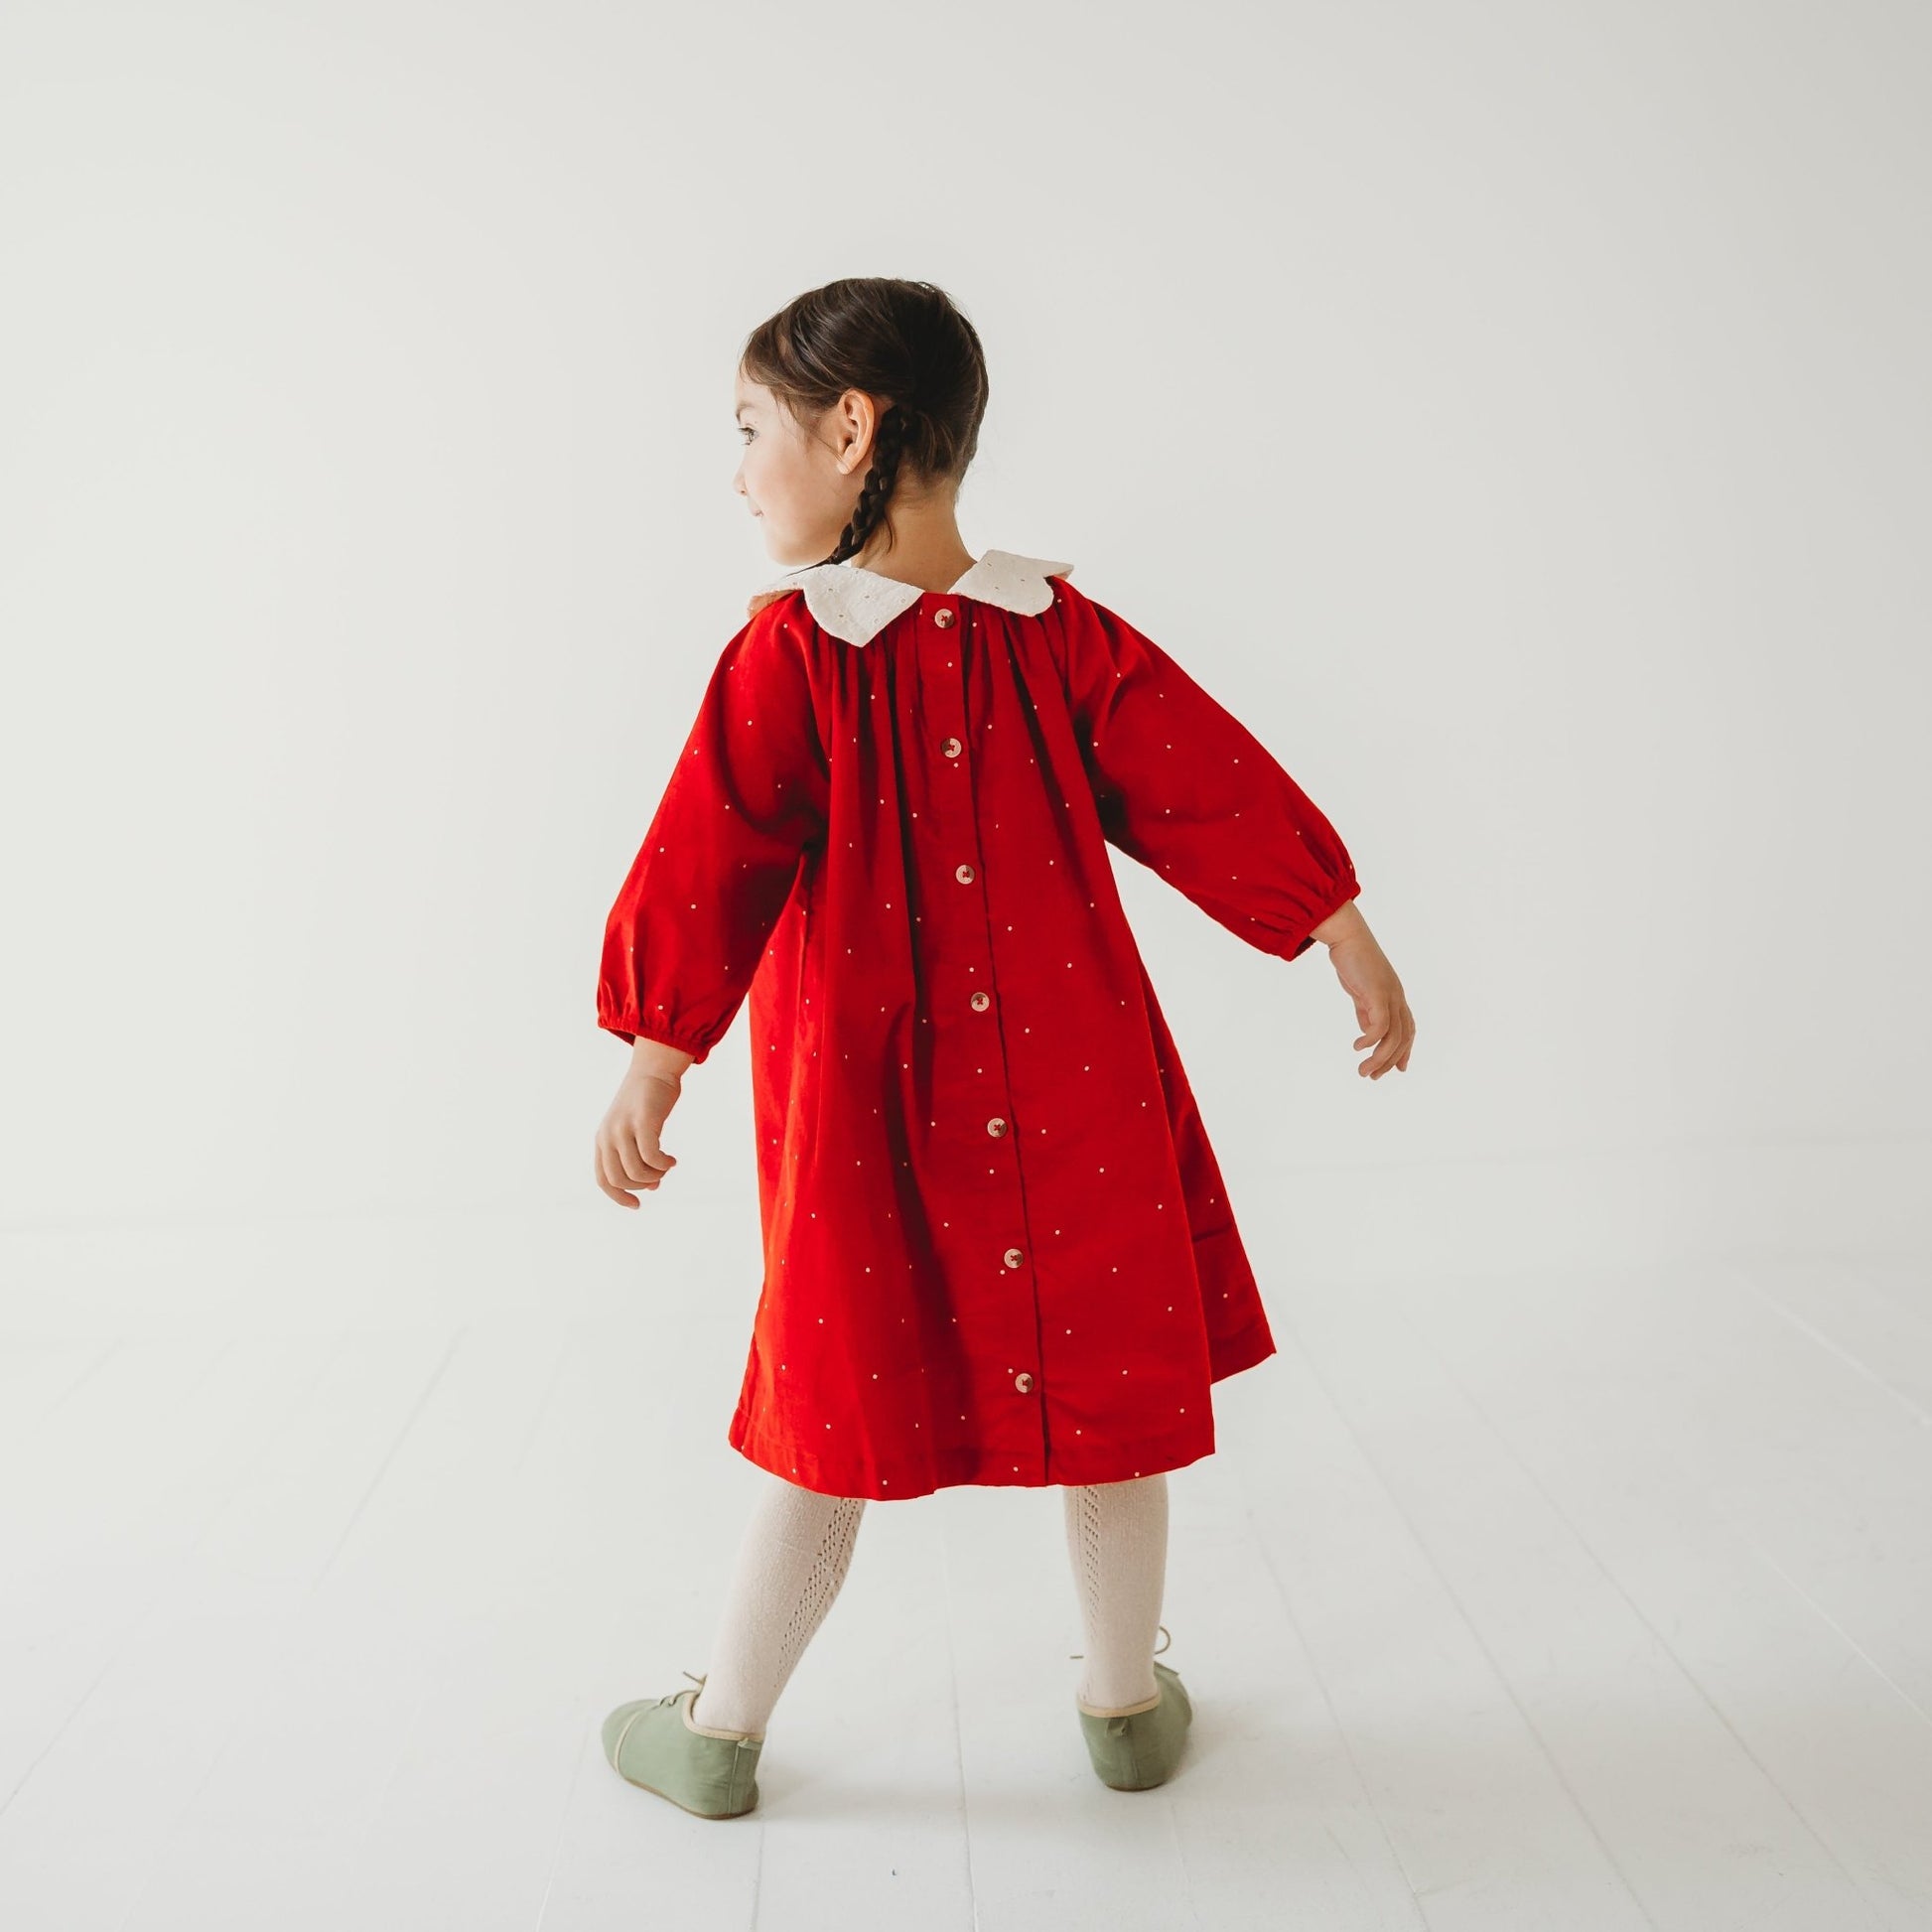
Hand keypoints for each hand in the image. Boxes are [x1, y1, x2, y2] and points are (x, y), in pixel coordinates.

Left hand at [595, 1065, 682, 1206]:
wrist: (654, 1070)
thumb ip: (637, 1156)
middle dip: (641, 1185)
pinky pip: (651, 1156)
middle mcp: (608, 1135)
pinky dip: (663, 1164)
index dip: (618, 1197)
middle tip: (659, 1178)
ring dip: (655, 1175)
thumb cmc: (646, 1103)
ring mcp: (623, 1128)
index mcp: (602, 1139)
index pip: (603, 1179)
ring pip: (636, 1171)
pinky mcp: (642, 1121)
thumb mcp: (635, 1131)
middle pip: (619, 1179)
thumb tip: (652, 1185)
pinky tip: (672, 1160)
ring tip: (666, 1167)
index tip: (637, 1204)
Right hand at [1316, 907, 1414, 1078]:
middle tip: (1371, 1076)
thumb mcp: (1360, 990)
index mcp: (1395, 997)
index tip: (1397, 1069)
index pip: (1407, 1030)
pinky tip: (1357, 1046)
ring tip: (1363, 1070)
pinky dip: (1371, 1039)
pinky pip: (1380, 1023)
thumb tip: (1367, 1031)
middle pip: (1402, 1038)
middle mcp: (1397, 997)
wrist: (1347, 935)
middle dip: (1388, 1061)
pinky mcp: (1377, 992)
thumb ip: (1366, 1010)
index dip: (1404, 1051)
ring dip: (1379, 1057)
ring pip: (1393, 1035)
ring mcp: (1390, 995)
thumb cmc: (1352, 959)